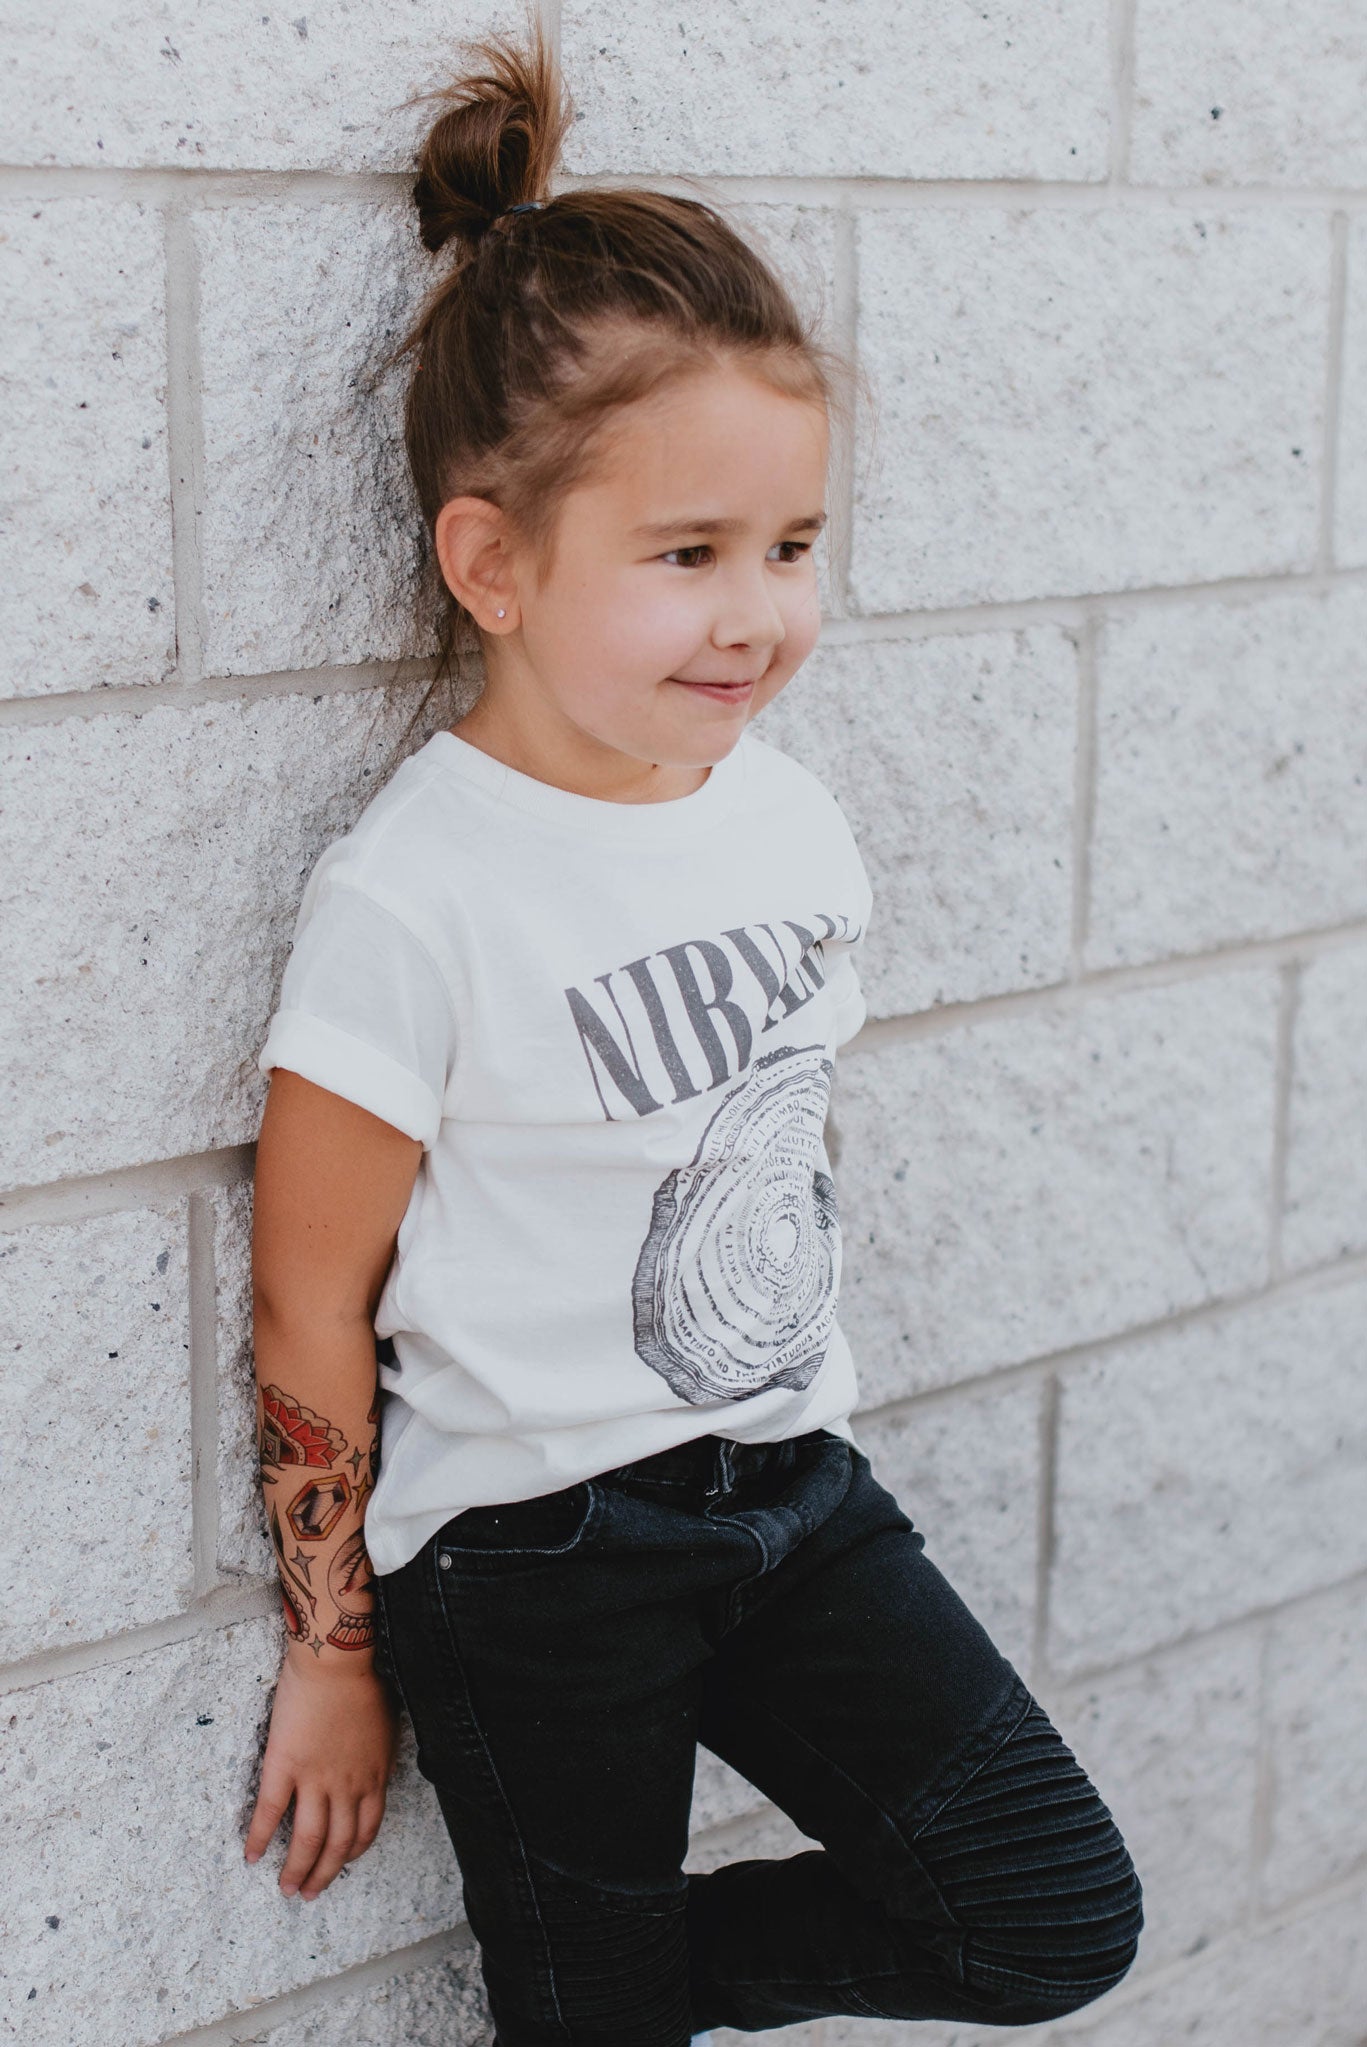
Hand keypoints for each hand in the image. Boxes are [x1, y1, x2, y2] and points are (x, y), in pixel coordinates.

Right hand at [244, 1647, 398, 1900]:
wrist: (336, 1661)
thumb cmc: (364, 1683)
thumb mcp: (386, 1728)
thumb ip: (378, 1759)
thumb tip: (375, 1775)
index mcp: (373, 1777)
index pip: (365, 1830)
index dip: (352, 1853)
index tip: (341, 1864)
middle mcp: (346, 1786)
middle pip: (336, 1845)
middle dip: (323, 1875)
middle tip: (309, 1894)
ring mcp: (314, 1779)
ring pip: (306, 1839)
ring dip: (295, 1869)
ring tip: (285, 1887)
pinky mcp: (284, 1766)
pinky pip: (269, 1812)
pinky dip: (259, 1838)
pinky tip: (251, 1855)